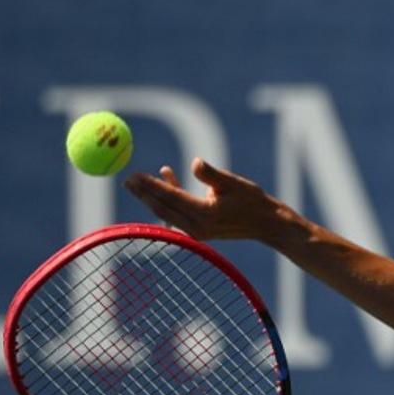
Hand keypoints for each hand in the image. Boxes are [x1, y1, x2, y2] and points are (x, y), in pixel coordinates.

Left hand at [123, 158, 305, 243]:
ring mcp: (197, 232)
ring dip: (152, 197)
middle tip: (126, 179)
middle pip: (162, 208)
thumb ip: (211, 174)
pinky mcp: (200, 231)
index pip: (170, 197)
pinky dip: (168, 199)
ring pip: (167, 212)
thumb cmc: (253, 201)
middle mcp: (197, 227)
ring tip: (136, 182)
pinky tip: (166, 176)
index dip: (150, 186)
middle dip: (144, 194)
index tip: (134, 175)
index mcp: (205, 214)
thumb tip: (194, 162)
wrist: (267, 225)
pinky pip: (177, 214)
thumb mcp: (234, 183)